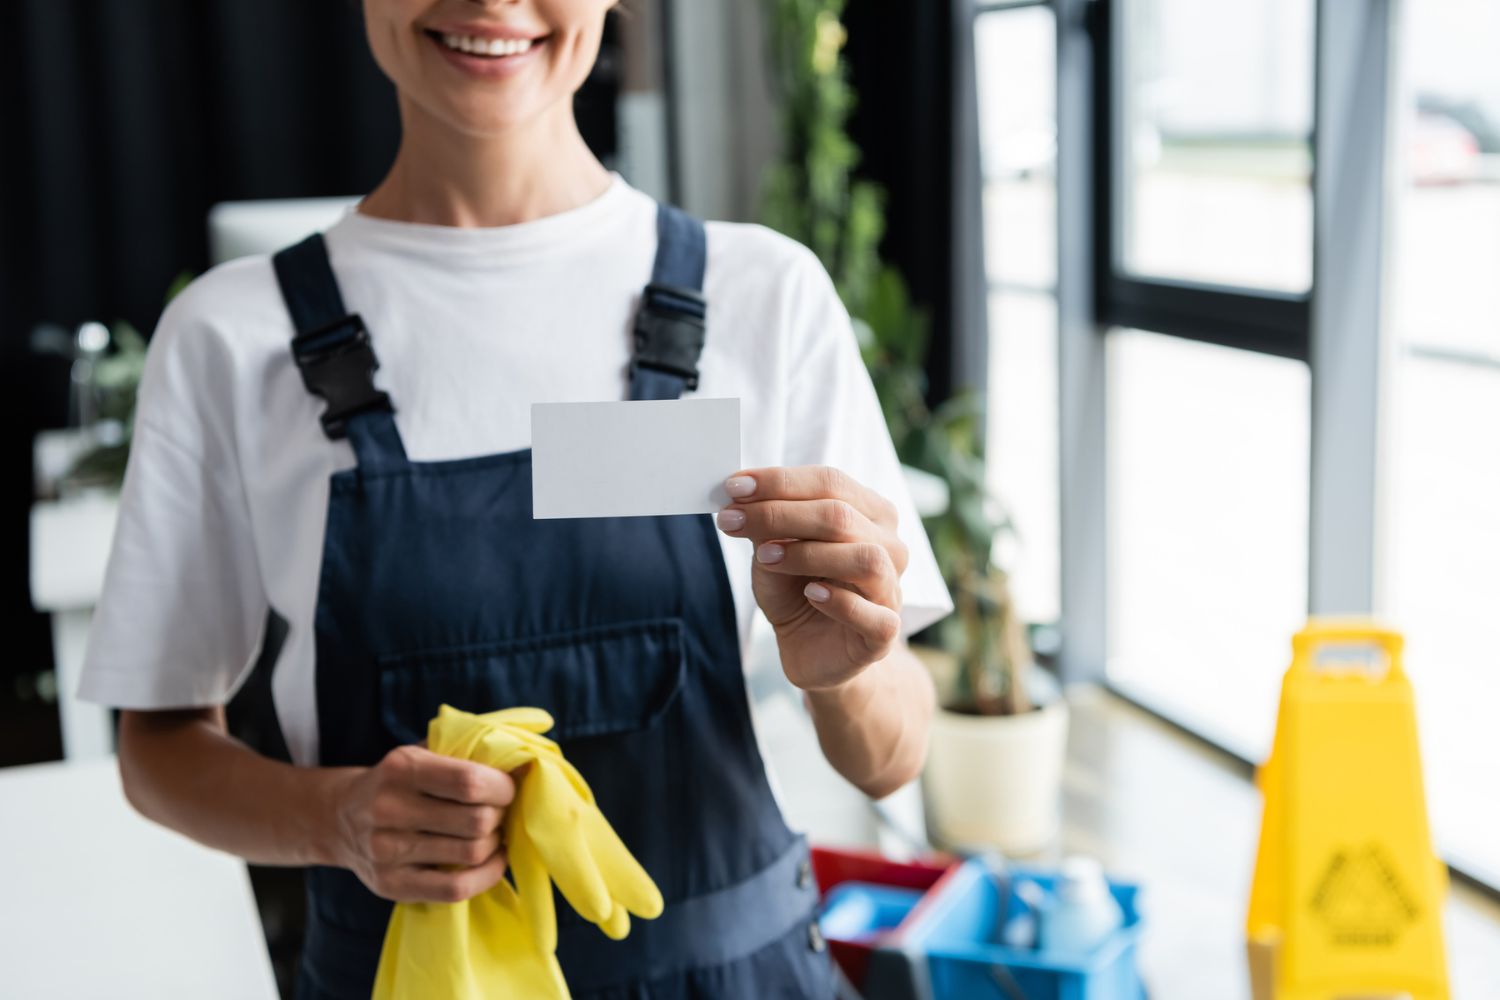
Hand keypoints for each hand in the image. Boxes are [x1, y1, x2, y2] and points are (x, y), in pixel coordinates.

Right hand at [328, 744, 514, 902]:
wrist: (340, 817)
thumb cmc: (399, 781)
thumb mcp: (422, 753)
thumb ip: (465, 752)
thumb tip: (524, 763)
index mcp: (401, 768)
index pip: (469, 782)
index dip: (502, 788)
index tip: (508, 789)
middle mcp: (389, 809)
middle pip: (476, 821)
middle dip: (500, 816)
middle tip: (499, 812)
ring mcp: (386, 851)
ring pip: (471, 854)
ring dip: (494, 843)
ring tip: (492, 833)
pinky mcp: (391, 885)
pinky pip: (455, 889)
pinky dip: (487, 875)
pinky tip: (491, 860)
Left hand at [717, 466, 908, 690]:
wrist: (812, 650)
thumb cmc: (797, 592)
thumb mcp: (773, 552)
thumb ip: (766, 525)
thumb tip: (741, 494)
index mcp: (869, 512)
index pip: (830, 482)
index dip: (780, 481)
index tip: (733, 486)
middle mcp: (888, 545)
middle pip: (841, 516)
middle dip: (779, 514)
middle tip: (731, 520)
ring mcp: (891, 589)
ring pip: (865, 558)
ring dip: (808, 554)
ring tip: (765, 557)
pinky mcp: (885, 632)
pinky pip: (873, 614)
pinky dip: (840, 601)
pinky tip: (811, 594)